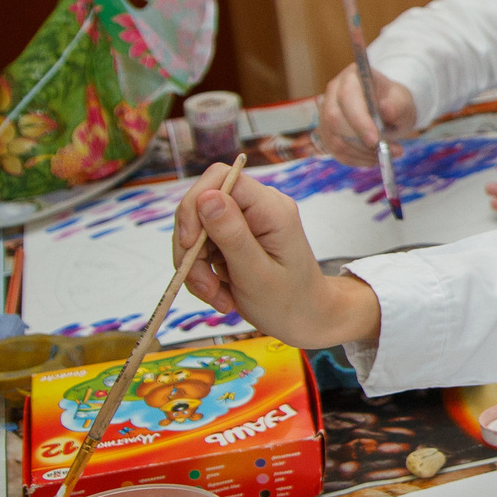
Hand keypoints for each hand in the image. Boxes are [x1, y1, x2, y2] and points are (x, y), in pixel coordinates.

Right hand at [173, 162, 380, 347]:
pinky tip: (221, 295)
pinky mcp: (235, 238)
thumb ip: (231, 234)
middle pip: (200, 205)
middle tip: (204, 286)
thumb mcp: (256, 274)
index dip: (195, 205)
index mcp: (271, 208)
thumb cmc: (289, 302)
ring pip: (196, 230)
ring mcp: (246, 222)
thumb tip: (206, 196)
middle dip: (191, 248)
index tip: (189, 244)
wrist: (307, 319)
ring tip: (218, 297)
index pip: (221, 177)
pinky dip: (202, 273)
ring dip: (197, 267)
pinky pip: (202, 247)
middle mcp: (259, 207)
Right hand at [315, 65, 417, 164]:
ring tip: (385, 155)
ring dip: (361, 153)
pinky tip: (373, 158)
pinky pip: (336, 152)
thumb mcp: (402, 101)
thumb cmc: (394, 102)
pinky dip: (357, 159)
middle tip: (384, 151)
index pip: (347, 97)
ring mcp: (326, 113)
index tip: (375, 140)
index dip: (358, 120)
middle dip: (360, 141)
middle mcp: (333, 93)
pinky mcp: (327, 133)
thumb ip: (397, 105)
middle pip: (334, 120)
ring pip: (335, 140)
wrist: (388, 109)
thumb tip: (386, 110)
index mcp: (352, 77)